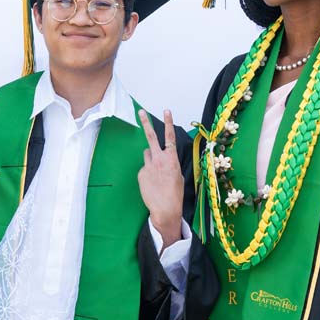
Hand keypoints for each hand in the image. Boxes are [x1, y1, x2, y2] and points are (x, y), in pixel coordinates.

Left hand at [136, 109, 183, 246]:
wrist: (165, 209)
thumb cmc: (175, 194)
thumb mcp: (179, 175)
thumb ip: (171, 163)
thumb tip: (165, 159)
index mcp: (171, 159)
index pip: (170, 136)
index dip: (168, 122)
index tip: (166, 110)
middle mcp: (159, 159)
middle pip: (151, 137)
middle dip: (146, 122)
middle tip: (141, 112)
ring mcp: (148, 166)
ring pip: (147, 154)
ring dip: (151, 158)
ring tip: (157, 173)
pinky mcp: (141, 173)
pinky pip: (144, 168)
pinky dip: (148, 173)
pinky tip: (152, 184)